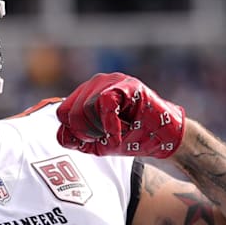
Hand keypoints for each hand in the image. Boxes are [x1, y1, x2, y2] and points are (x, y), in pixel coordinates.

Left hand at [56, 72, 184, 158]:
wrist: (164, 138)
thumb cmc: (133, 138)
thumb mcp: (99, 143)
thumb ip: (77, 140)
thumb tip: (61, 135)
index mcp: (87, 94)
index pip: (63, 112)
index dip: (74, 131)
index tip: (92, 141)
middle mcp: (96, 83)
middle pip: (71, 111)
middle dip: (85, 132)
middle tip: (106, 139)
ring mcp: (111, 81)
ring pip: (85, 107)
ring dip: (99, 128)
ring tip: (116, 134)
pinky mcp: (126, 84)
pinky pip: (104, 103)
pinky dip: (109, 124)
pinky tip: (118, 134)